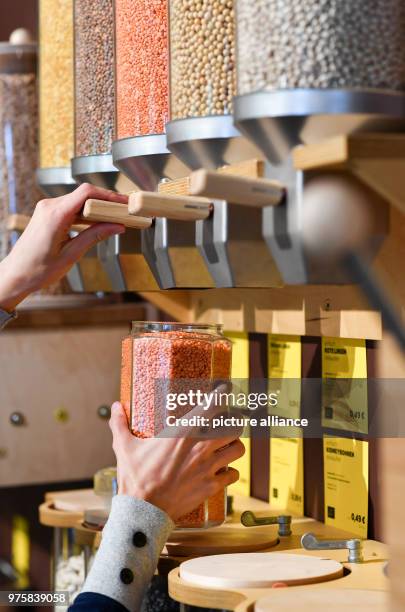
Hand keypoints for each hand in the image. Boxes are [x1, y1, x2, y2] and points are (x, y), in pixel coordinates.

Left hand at [0, 183, 126, 310]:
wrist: (16, 275)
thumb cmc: (37, 270)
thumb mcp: (71, 255)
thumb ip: (94, 236)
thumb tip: (116, 226)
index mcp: (55, 215)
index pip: (87, 193)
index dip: (109, 196)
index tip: (123, 203)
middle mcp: (49, 206)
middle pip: (84, 195)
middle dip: (106, 202)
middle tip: (124, 211)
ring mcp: (47, 209)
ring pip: (78, 201)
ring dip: (97, 208)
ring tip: (115, 217)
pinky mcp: (47, 214)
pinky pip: (71, 208)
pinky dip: (86, 213)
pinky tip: (98, 222)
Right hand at [109, 401, 244, 520]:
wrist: (143, 512)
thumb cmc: (134, 478)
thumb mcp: (124, 446)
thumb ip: (120, 424)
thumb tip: (115, 407)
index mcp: (182, 432)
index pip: (212, 405)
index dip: (222, 394)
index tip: (225, 389)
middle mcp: (200, 446)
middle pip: (235, 426)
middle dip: (235, 422)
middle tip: (229, 422)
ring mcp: (208, 467)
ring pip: (238, 449)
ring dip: (235, 446)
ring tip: (228, 446)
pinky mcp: (211, 486)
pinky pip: (233, 474)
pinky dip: (230, 472)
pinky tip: (223, 472)